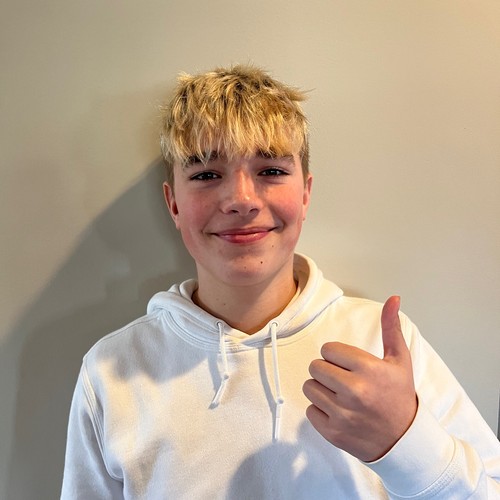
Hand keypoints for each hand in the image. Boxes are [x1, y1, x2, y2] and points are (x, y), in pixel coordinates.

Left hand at [302, 296, 417, 461]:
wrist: (404, 441)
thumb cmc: (400, 396)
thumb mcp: (400, 360)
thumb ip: (391, 327)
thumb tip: (393, 298)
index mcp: (368, 369)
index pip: (328, 349)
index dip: (337, 355)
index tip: (350, 365)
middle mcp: (354, 391)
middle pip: (315, 367)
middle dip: (327, 370)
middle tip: (344, 379)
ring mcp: (342, 414)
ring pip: (309, 388)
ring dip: (322, 390)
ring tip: (341, 396)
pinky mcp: (333, 432)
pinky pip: (310, 411)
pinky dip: (321, 411)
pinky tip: (339, 412)